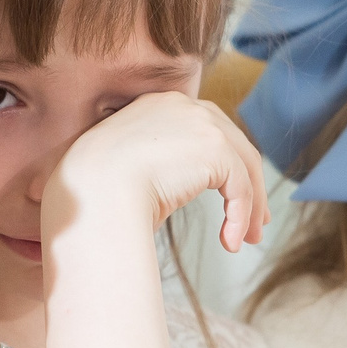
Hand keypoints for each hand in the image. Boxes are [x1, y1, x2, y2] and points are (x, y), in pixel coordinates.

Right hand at [46, 91, 267, 254]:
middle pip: (233, 144)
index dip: (224, 163)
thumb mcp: (130, 165)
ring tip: (247, 237)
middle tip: (254, 218)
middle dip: (248, 183)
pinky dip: (241, 216)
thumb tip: (176, 189)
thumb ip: (159, 164)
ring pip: (243, 165)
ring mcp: (201, 123)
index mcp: (159, 106)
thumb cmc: (97, 190)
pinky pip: (240, 186)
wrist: (92, 189)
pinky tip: (231, 241)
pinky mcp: (216, 148)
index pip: (205, 130)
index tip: (230, 192)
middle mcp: (183, 106)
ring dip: (249, 206)